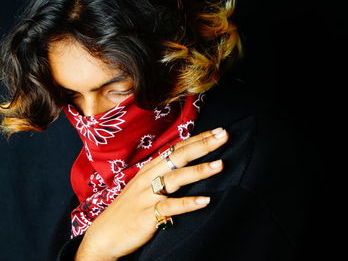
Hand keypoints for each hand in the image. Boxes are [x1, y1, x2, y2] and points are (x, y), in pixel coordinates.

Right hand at [74, 127, 228, 259]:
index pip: (177, 148)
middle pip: (178, 157)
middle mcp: (149, 177)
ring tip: (220, 164)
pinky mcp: (147, 215)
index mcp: (150, 168)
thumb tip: (186, 163)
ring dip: (198, 170)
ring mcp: (147, 195)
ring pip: (175, 178)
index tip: (218, 131)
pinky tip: (205, 200)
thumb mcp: (144, 185)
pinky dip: (188, 203)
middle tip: (223, 135)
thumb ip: (163, 173)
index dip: (198, 139)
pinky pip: (170, 207)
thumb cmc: (128, 208)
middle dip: (202, 145)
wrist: (104, 235)